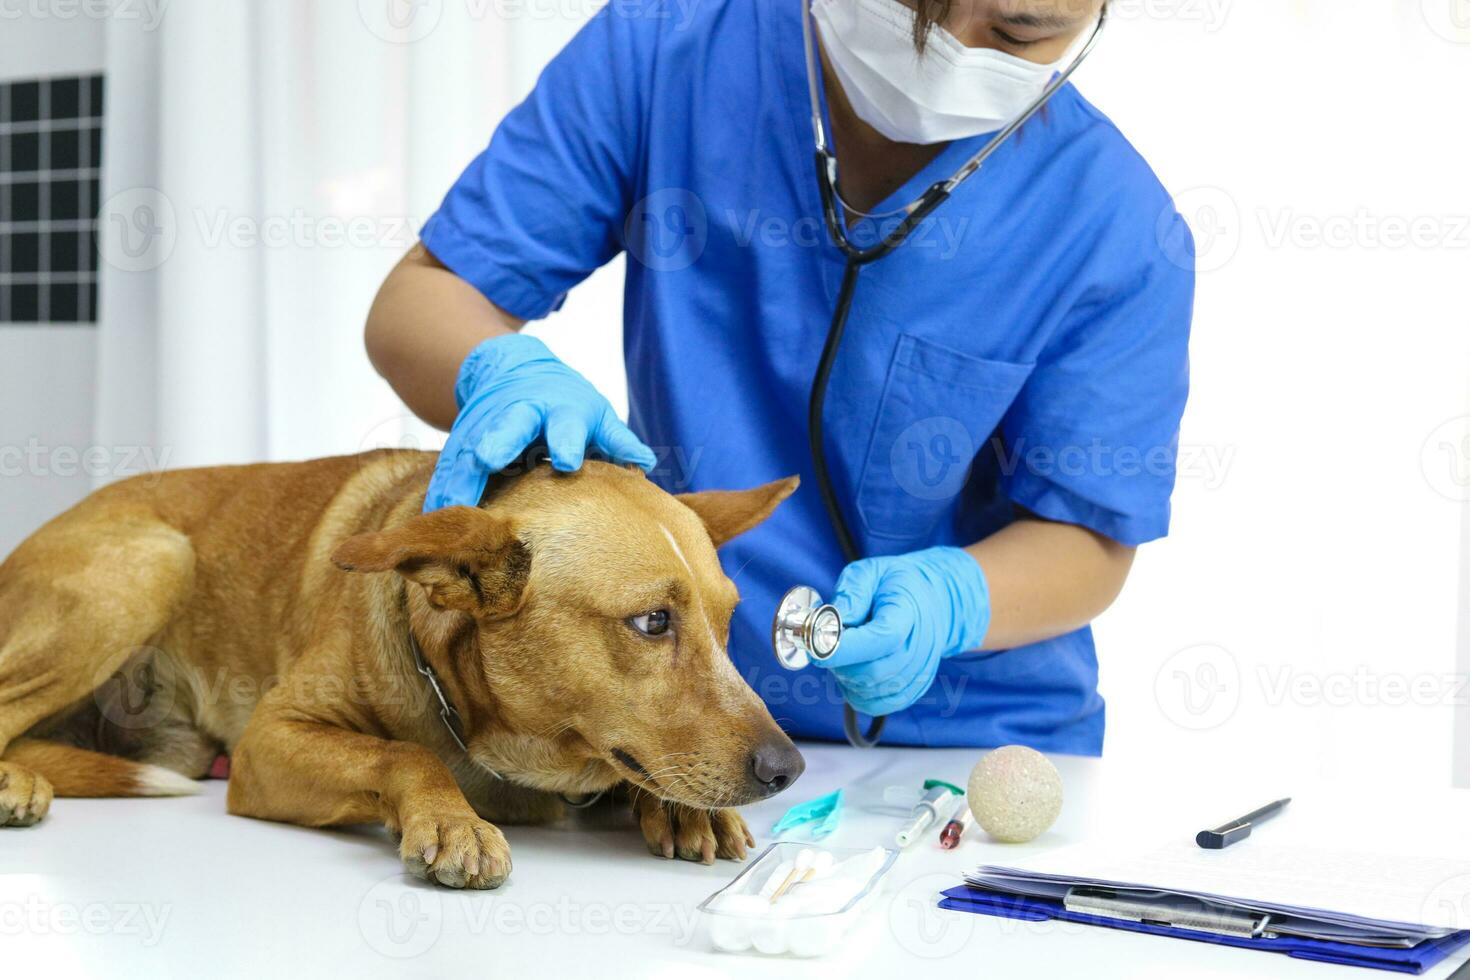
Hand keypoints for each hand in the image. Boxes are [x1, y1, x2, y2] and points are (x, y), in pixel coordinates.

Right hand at [424, 334, 655, 510]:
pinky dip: (440, 491)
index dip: (567, 441)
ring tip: (449, 506)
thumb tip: (646, 463)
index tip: (567, 461)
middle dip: (498, 440)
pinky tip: (431, 517)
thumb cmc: (564, 402)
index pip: (566, 424)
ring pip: (471, 449)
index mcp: (559, 409)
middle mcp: (519, 414)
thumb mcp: (595, 413)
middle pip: (508, 426)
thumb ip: (616, 439)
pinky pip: (449, 468)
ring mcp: (487, 426)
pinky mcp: (462, 441)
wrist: (510, 369)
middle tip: (487, 459)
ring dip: (460, 475)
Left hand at [813, 547, 991, 716]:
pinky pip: (875, 705)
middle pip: (873, 672)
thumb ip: (850, 594)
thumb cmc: (893, 585)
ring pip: (869, 692)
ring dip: (845, 677)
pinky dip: (856, 692)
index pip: (882, 639)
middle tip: (827, 643)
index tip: (816, 642)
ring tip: (845, 651)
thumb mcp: (869, 572)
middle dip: (839, 662)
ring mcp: (919, 673)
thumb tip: (830, 622)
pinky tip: (853, 670)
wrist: (934, 600)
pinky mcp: (913, 690)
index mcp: (908, 614)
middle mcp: (919, 649)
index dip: (845, 648)